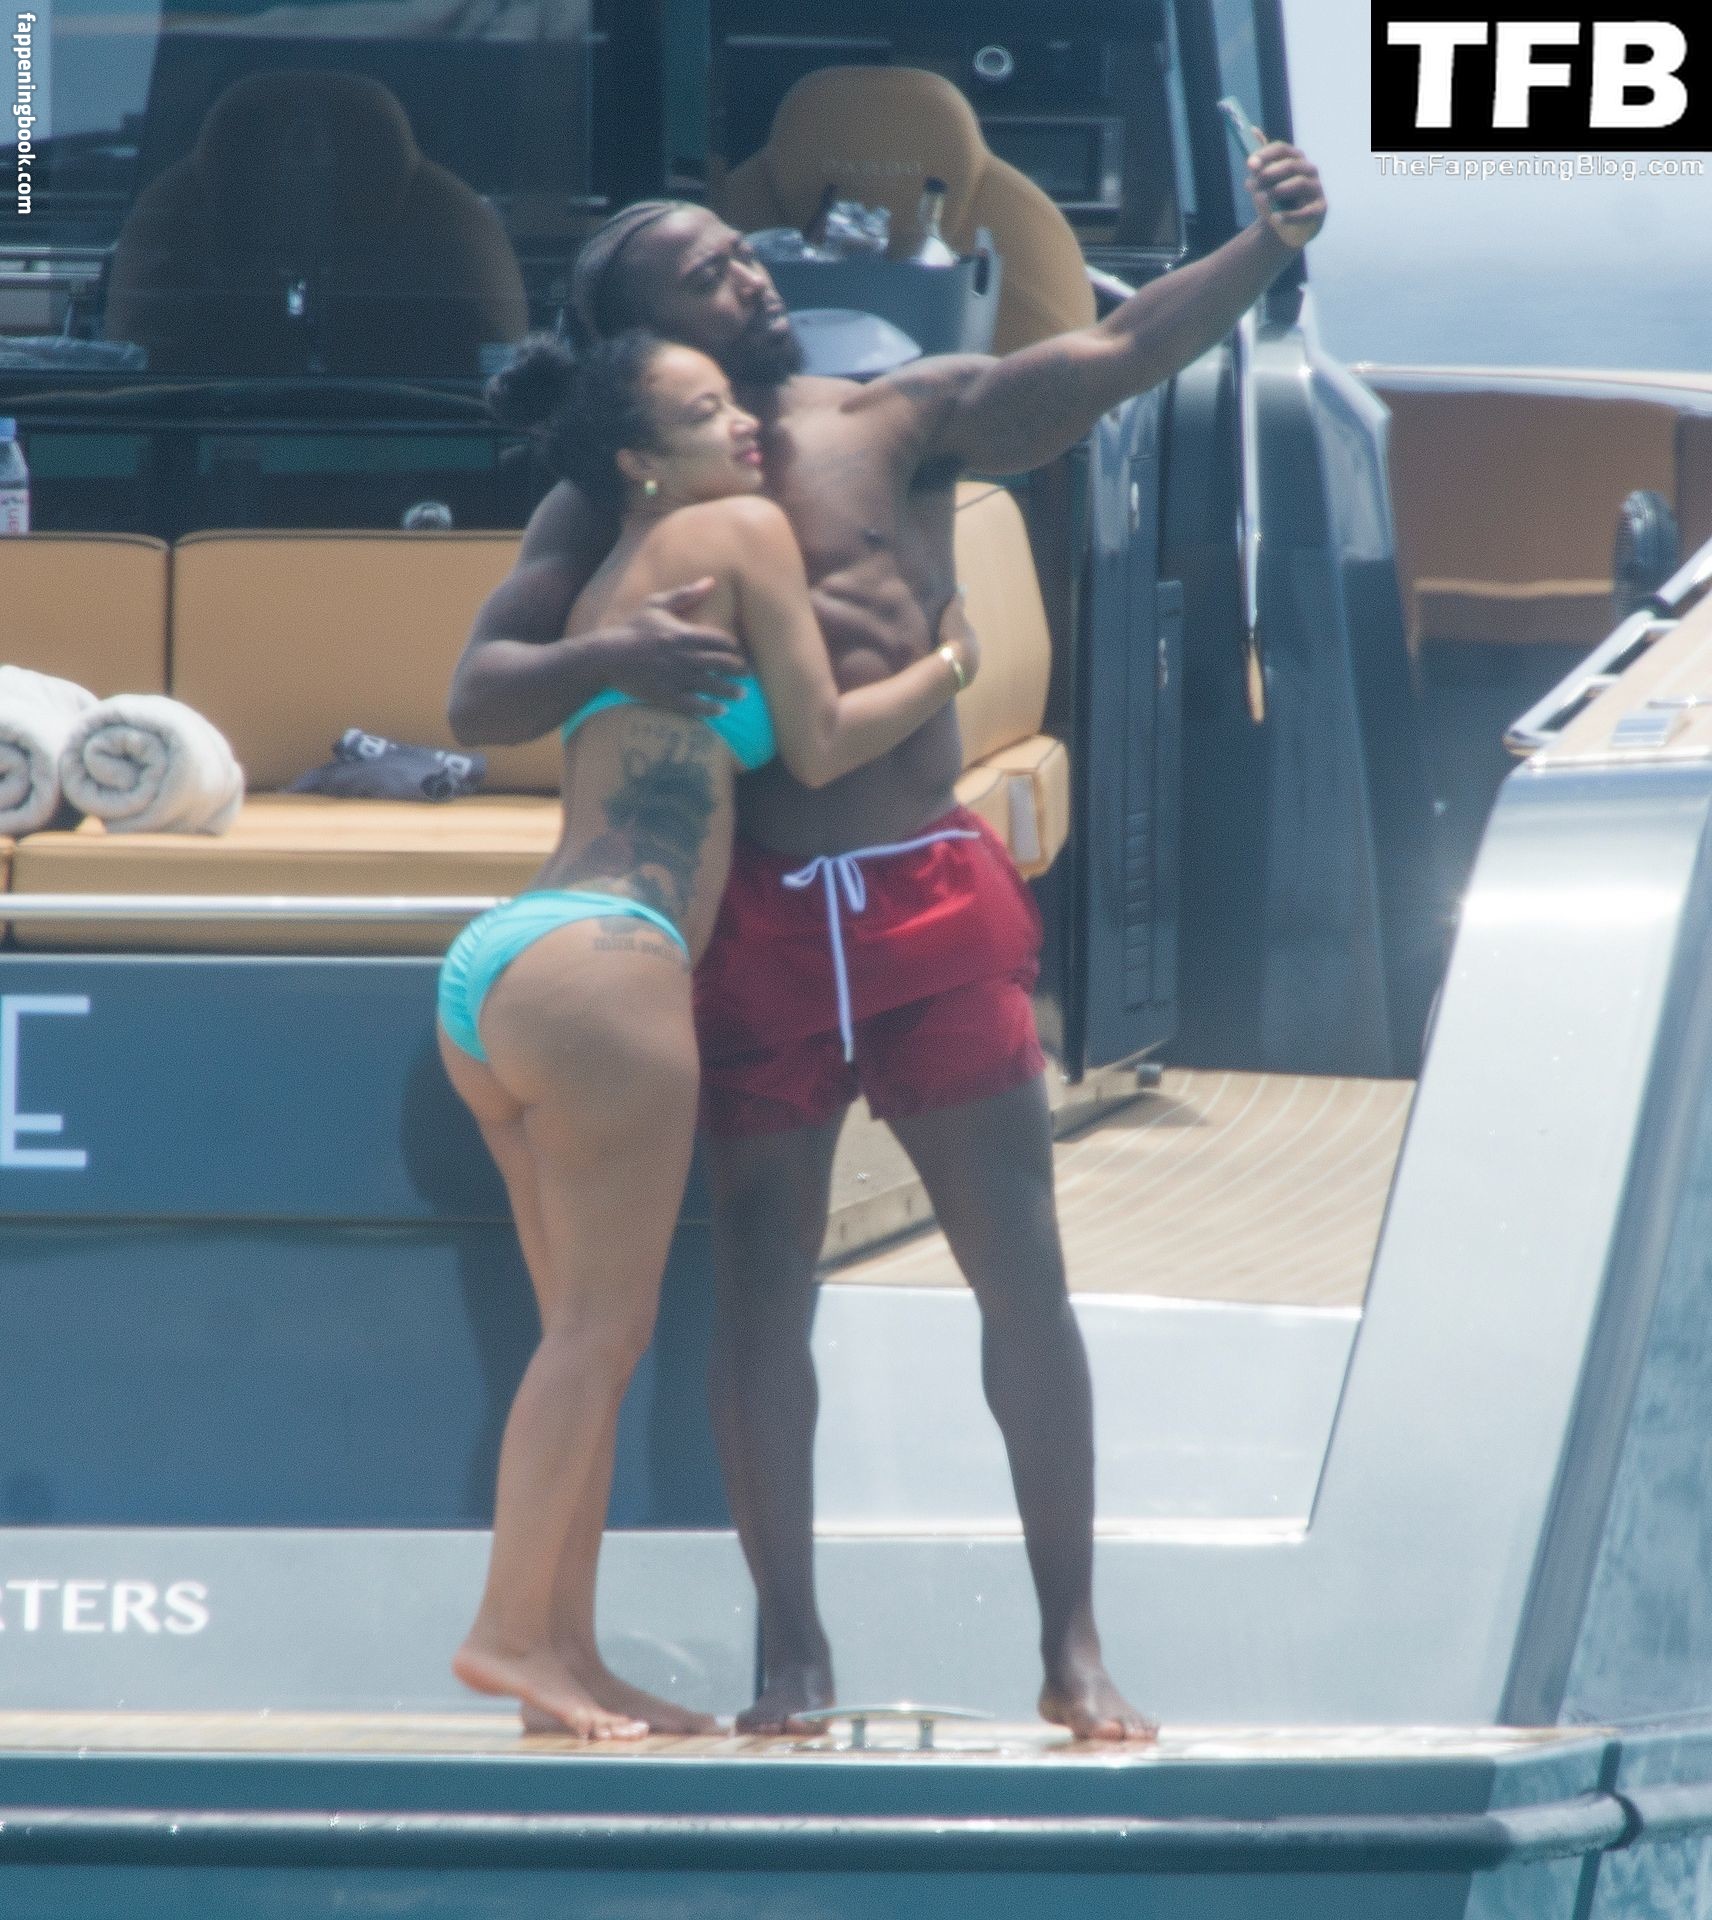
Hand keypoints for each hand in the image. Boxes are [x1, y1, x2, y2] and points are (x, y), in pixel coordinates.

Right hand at [603, 579, 748, 716]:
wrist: (607, 657)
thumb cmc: (632, 629)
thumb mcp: (656, 605)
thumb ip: (685, 594)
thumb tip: (710, 581)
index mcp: (685, 634)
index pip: (722, 641)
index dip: (735, 648)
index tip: (738, 653)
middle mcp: (685, 657)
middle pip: (724, 664)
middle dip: (740, 670)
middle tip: (747, 675)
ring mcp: (677, 678)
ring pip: (714, 686)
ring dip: (732, 691)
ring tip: (741, 694)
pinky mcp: (667, 697)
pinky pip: (695, 705)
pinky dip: (711, 709)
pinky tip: (722, 710)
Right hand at [940, 591, 980, 688]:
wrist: (953, 665)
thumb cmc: (954, 637)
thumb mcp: (954, 615)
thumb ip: (958, 602)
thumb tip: (963, 587)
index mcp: (973, 640)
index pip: (966, 633)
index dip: (957, 630)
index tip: (947, 630)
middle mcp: (975, 656)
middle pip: (964, 649)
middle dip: (955, 647)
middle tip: (941, 644)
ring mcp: (968, 672)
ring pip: (959, 663)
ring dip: (952, 661)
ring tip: (938, 660)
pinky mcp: (959, 684)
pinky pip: (952, 675)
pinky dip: (947, 672)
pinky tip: (938, 672)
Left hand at [1247, 141, 1325, 249]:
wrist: (1279, 228)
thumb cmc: (1271, 200)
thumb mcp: (1262, 181)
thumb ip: (1259, 161)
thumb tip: (1253, 130)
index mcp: (1294, 159)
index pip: (1282, 150)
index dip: (1265, 155)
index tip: (1249, 164)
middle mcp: (1309, 170)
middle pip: (1291, 165)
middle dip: (1271, 173)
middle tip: (1255, 182)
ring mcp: (1316, 189)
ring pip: (1300, 183)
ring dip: (1278, 191)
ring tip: (1261, 199)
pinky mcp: (1320, 209)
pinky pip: (1306, 211)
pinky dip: (1290, 215)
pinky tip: (1275, 218)